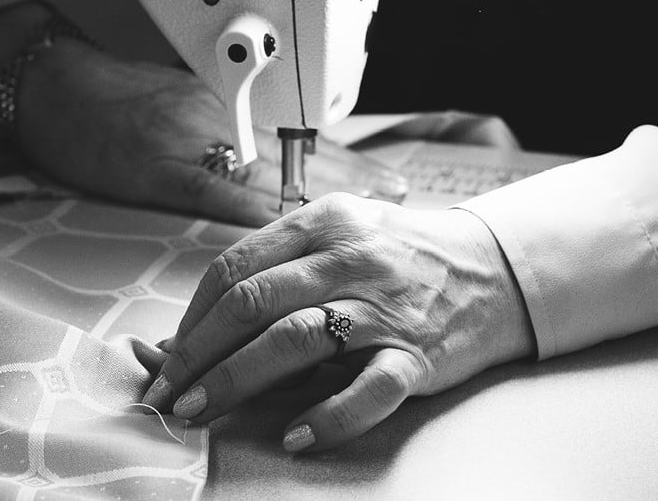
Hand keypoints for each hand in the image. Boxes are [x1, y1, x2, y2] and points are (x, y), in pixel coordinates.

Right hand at [16, 41, 406, 226]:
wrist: (59, 87)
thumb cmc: (118, 96)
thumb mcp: (183, 100)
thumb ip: (227, 127)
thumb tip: (272, 158)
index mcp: (227, 106)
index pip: (297, 135)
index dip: (344, 159)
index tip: (382, 176)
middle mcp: (220, 118)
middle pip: (295, 151)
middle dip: (349, 177)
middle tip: (395, 195)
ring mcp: (192, 140)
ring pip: (267, 167)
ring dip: (321, 191)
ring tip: (366, 209)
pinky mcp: (160, 165)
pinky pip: (214, 187)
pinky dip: (254, 205)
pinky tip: (288, 221)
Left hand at [142, 193, 535, 450]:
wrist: (490, 268)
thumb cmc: (400, 254)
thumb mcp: (340, 235)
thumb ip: (278, 269)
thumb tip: (195, 328)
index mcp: (324, 221)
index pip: (238, 266)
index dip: (193, 316)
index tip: (167, 355)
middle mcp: (350, 257)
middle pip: (254, 303)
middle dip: (199, 353)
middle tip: (168, 392)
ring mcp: (384, 305)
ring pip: (295, 339)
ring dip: (236, 380)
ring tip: (199, 411)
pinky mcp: (417, 353)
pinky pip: (368, 389)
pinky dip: (329, 416)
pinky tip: (295, 436)